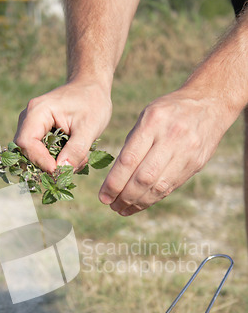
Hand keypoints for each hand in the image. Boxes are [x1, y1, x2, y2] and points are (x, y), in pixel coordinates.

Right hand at [14, 80, 111, 172]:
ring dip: (53, 164)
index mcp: (37, 111)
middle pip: (25, 151)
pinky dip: (55, 160)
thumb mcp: (89, 127)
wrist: (91, 88)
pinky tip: (73, 156)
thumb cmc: (92, 103)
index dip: (40, 161)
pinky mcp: (38, 133)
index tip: (59, 171)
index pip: (26, 142)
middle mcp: (28, 118)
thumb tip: (61, 170)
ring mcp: (31, 126)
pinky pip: (40, 153)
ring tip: (76, 160)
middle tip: (71, 167)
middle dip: (47, 164)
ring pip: (33, 155)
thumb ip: (76, 150)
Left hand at [98, 89, 230, 215]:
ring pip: (158, 187)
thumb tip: (114, 178)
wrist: (210, 103)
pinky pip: (170, 187)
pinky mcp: (195, 164)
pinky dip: (152, 199)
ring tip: (122, 209)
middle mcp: (171, 137)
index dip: (114, 183)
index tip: (103, 197)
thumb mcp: (146, 116)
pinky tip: (139, 204)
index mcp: (153, 122)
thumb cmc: (168, 111)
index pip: (129, 160)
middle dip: (124, 196)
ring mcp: (186, 152)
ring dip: (137, 203)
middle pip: (143, 178)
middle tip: (111, 205)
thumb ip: (132, 144)